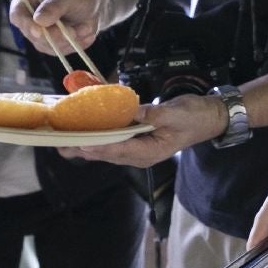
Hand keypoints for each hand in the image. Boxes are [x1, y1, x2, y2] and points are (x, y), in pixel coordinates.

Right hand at [10, 0, 108, 54]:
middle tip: (74, 31)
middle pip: (33, 35)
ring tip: (84, 26)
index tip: (39, 31)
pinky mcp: (50, 45)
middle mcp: (29, 18)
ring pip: (47, 46)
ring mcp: (38, 34)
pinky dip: (74, 44)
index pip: (17, 15)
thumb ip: (55, 5)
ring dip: (68, 39)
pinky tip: (83, 32)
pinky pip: (59, 51)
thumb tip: (39, 20)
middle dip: (55, 35)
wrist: (93, 4)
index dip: (26, 24)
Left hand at [61, 95, 227, 168]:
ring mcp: (139, 150)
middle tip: (59, 143)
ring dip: (86, 145)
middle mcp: (141, 155)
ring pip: (107, 150)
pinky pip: (114, 142)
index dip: (96, 145)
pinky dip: (99, 137)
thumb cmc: (194, 117)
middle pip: (107, 153)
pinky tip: (85, 132)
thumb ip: (153, 114)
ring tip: (63, 142)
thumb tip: (131, 111)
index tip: (77, 141)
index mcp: (150, 151)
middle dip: (83, 149)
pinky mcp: (138, 142)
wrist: (209, 118)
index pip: (117, 149)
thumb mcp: (176, 113)